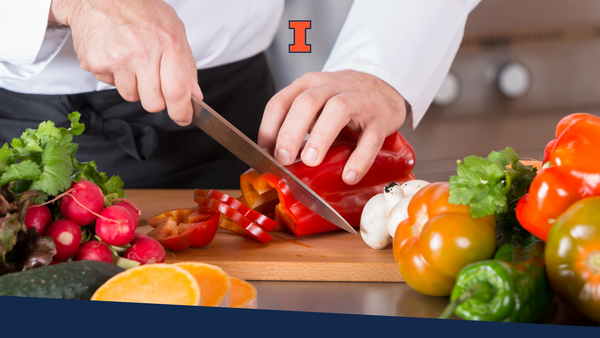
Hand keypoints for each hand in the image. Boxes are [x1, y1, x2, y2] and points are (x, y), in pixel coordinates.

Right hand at [49, 0, 201, 125]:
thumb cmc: (140, 10)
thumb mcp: (174, 30)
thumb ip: (186, 65)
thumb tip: (194, 95)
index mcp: (168, 43)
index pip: (178, 91)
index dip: (182, 112)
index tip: (184, 117)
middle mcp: (142, 53)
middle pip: (154, 103)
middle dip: (158, 100)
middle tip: (155, 83)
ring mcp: (118, 59)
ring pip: (131, 97)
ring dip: (135, 87)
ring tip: (134, 63)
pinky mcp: (97, 63)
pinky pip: (111, 85)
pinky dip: (115, 76)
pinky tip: (117, 56)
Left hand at [258, 70, 406, 184]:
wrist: (384, 88)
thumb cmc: (343, 103)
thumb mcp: (316, 107)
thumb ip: (297, 127)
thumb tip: (276, 162)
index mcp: (308, 85)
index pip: (280, 102)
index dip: (269, 129)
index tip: (266, 154)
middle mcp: (331, 87)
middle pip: (306, 102)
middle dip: (291, 132)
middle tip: (284, 158)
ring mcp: (358, 100)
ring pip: (338, 109)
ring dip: (321, 136)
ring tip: (311, 162)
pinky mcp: (380, 117)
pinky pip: (371, 136)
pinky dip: (360, 157)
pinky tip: (349, 175)